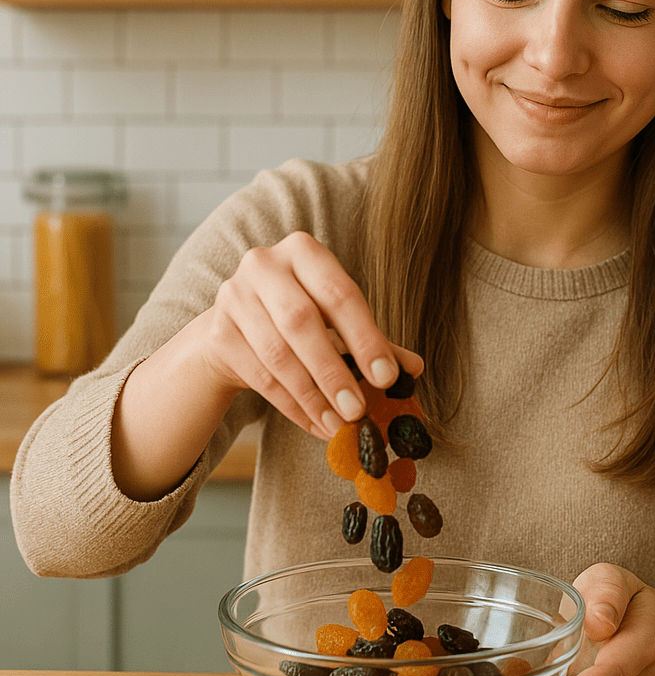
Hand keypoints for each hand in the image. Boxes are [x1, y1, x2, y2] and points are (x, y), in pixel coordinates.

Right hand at [199, 230, 422, 438]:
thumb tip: (415, 367)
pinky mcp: (217, 332)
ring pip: (278, 354)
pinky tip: (316, 423)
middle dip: (334, 372)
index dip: (366, 338)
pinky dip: (292, 405)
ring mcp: (234, 297)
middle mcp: (264, 265)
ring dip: (313, 396)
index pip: (340, 294)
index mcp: (304, 251)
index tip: (387, 377)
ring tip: (339, 424)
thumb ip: (373, 340)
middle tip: (358, 410)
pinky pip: (259, 376)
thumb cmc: (299, 317)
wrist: (233, 327)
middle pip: (301, 322)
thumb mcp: (336, 320)